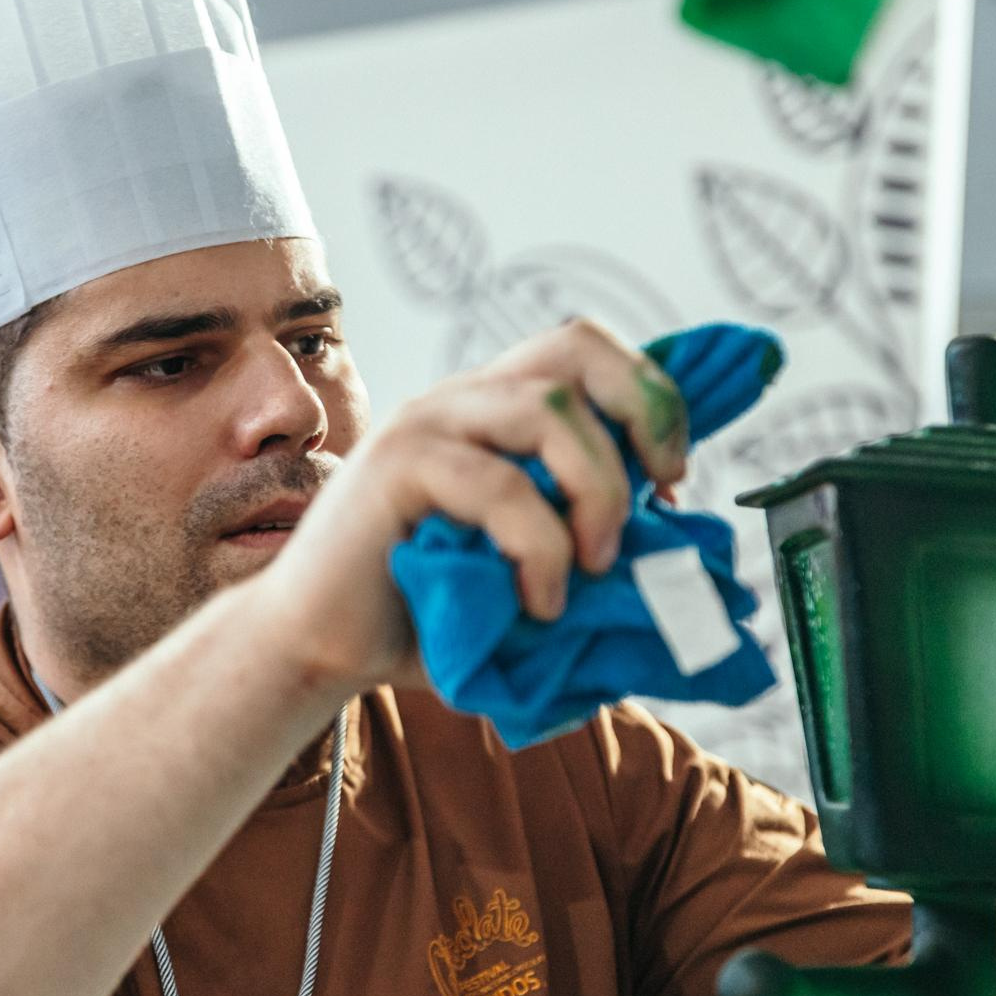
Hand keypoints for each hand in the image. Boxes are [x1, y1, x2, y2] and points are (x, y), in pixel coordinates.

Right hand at [252, 318, 686, 693]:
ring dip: (597, 492)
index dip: (651, 400)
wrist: (316, 647)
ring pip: (548, 409)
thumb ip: (588, 556)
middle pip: (576, 347)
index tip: (670, 480)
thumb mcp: (527, 578)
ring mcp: (424, 427)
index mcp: (492, 414)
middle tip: (658, 497)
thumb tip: (680, 564)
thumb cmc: (420, 618)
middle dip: (645, 413)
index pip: (585, 352)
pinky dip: (541, 550)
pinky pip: (502, 487)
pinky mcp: (396, 469)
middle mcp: (459, 402)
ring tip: (593, 566)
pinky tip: (538, 602)